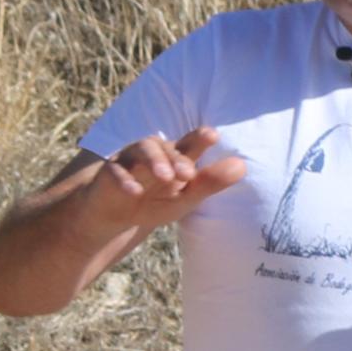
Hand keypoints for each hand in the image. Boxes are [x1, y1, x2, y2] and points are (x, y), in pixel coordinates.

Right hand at [96, 128, 245, 225]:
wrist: (116, 214)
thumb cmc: (156, 200)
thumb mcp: (185, 198)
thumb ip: (210, 183)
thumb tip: (242, 166)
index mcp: (175, 156)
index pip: (190, 143)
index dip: (200, 137)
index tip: (212, 136)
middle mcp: (154, 152)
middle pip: (166, 146)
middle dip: (177, 159)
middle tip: (188, 174)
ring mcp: (130, 159)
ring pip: (141, 150)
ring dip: (154, 162)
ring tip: (166, 177)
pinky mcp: (109, 172)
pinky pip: (116, 172)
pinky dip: (126, 181)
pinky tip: (134, 192)